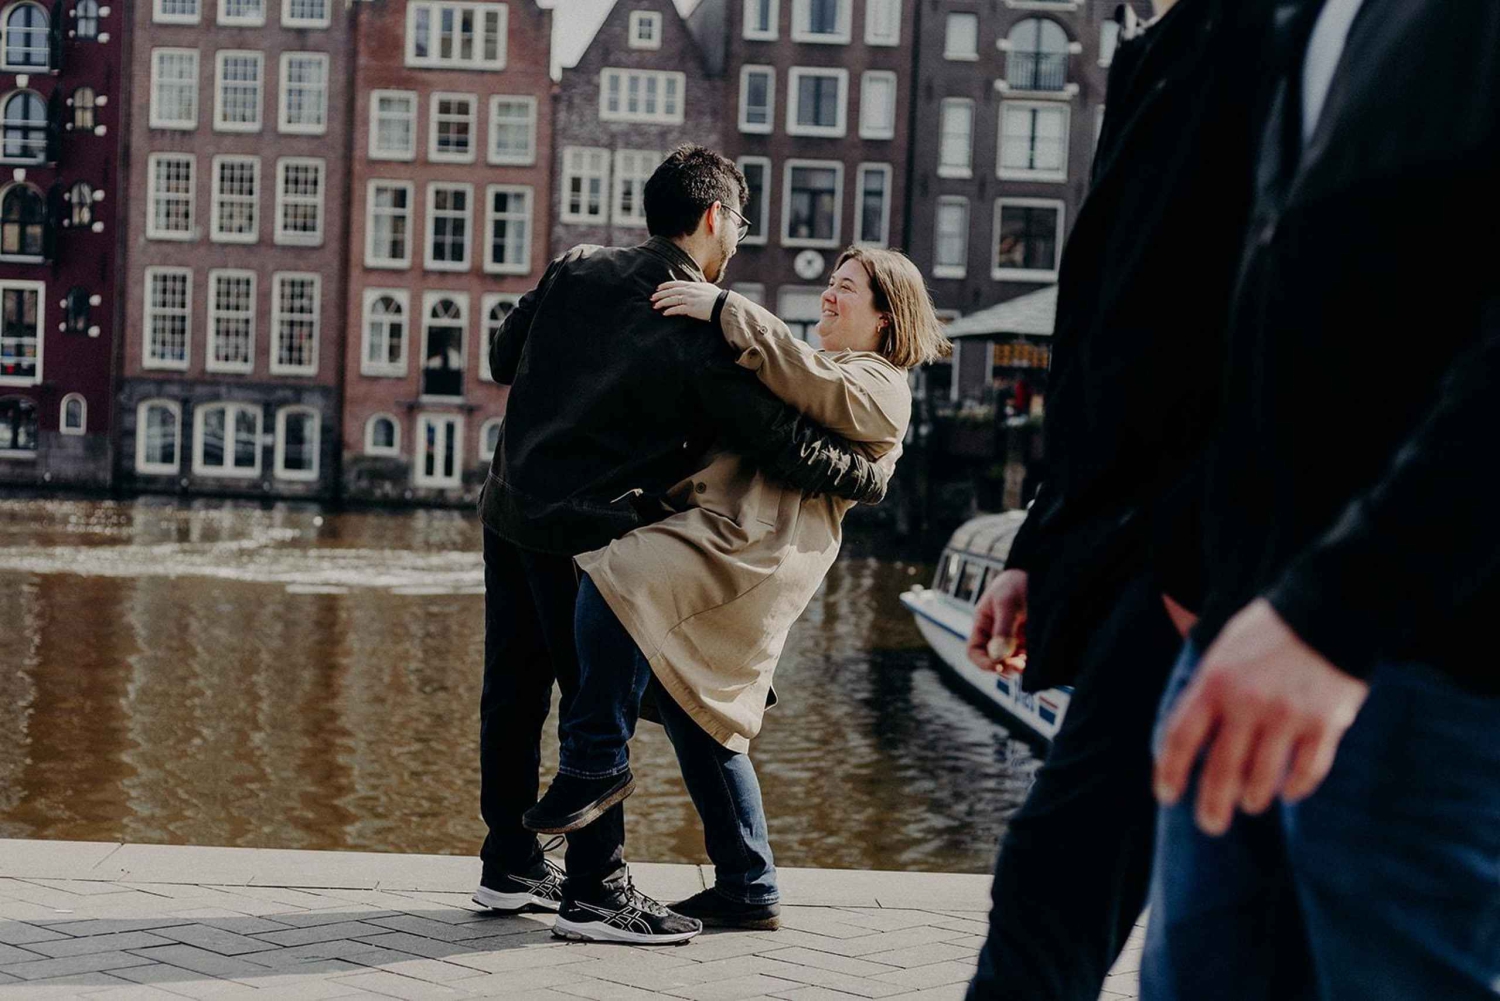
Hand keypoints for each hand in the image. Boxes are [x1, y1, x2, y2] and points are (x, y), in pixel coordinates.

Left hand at [652, 280, 721, 321]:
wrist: (724, 304)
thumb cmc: (719, 298)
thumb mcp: (708, 289)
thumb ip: (700, 288)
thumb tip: (699, 288)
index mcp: (693, 285)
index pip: (676, 283)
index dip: (666, 285)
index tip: (659, 287)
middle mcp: (690, 291)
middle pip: (671, 291)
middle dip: (660, 294)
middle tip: (652, 297)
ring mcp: (689, 299)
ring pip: (672, 299)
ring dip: (662, 302)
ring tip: (655, 306)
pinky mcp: (691, 308)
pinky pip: (677, 309)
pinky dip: (670, 311)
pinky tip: (664, 313)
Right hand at [967, 569, 1027, 676]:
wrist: (1042, 572)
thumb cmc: (1017, 583)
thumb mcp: (1007, 602)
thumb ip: (1003, 629)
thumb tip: (998, 656)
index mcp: (984, 624)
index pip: (975, 650)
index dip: (983, 662)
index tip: (997, 666)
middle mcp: (997, 634)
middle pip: (994, 660)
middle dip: (1004, 667)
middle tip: (1018, 667)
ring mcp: (1015, 638)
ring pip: (1012, 661)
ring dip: (1018, 666)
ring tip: (1027, 665)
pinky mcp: (1031, 639)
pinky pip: (1027, 656)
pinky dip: (1030, 661)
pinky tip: (1035, 660)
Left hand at [1153, 598, 1369, 835]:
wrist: (1329, 608)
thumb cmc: (1268, 632)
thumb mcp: (1223, 652)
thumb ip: (1206, 692)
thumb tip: (1187, 739)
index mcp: (1213, 684)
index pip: (1179, 739)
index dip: (1169, 772)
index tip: (1167, 796)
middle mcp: (1246, 704)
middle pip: (1220, 771)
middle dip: (1212, 806)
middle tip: (1210, 825)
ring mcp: (1287, 716)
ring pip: (1262, 780)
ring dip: (1252, 799)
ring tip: (1250, 804)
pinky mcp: (1324, 724)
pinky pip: (1306, 772)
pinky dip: (1295, 788)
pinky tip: (1288, 792)